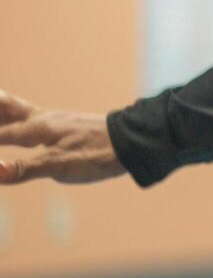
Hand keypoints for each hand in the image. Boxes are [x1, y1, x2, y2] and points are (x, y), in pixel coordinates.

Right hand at [0, 90, 127, 184]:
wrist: (135, 142)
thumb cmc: (99, 154)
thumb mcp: (62, 166)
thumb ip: (26, 169)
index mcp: (37, 128)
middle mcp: (42, 120)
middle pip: (5, 108)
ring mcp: (54, 121)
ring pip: (17, 110)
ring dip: (0, 108)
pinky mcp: (64, 126)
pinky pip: (30, 118)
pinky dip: (14, 118)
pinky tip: (18, 124)